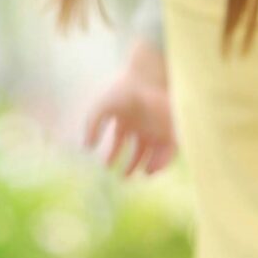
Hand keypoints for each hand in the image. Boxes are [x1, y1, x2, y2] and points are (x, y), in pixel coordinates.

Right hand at [84, 44, 176, 178]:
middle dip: (131, 165)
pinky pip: (169, 150)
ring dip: (148, 166)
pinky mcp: (171, 129)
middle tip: (124, 179)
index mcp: (126, 120)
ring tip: (140, 175)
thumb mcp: (102, 108)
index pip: (119, 141)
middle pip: (138, 150)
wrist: (148, 78)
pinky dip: (161, 162)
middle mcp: (143, 126)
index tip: (106, 166)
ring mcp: (158, 128)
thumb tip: (87, 147)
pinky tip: (150, 169)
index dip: (113, 155)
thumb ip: (92, 125)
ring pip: (154, 153)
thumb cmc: (123, 90)